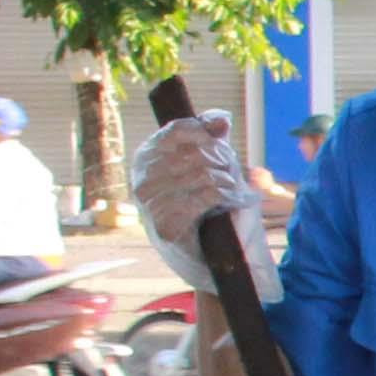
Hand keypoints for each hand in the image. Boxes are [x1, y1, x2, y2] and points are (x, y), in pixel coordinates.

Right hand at [132, 114, 275, 307]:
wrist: (209, 255)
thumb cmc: (207, 204)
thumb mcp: (209, 164)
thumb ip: (211, 138)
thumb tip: (221, 120)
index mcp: (146, 157)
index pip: (176, 130)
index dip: (205, 134)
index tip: (222, 145)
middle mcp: (142, 180)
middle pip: (194, 154)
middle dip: (223, 162)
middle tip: (233, 175)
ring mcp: (150, 206)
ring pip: (201, 175)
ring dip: (227, 181)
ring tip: (233, 189)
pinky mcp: (165, 226)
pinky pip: (202, 199)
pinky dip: (224, 197)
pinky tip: (230, 201)